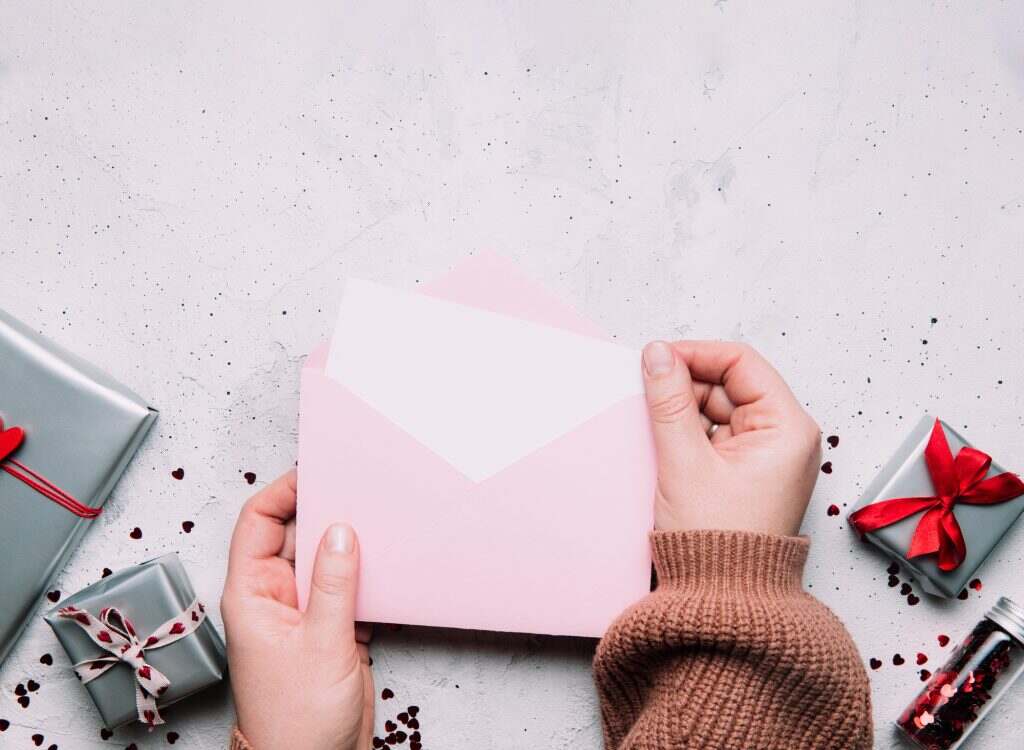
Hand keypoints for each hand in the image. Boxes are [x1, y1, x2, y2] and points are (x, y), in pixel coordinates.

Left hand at [222, 470, 372, 749]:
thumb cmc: (295, 719)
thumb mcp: (320, 643)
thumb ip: (332, 584)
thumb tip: (340, 531)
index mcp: (253, 594)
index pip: (259, 523)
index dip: (284, 492)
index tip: (316, 472)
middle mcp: (276, 596)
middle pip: (296, 534)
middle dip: (323, 510)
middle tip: (356, 487)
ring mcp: (304, 611)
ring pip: (325, 558)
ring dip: (348, 541)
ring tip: (377, 517)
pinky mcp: (331, 627)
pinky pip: (346, 584)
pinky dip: (365, 571)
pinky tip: (387, 560)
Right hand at [641, 341, 820, 535]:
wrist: (721, 601)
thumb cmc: (717, 545)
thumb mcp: (684, 461)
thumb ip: (668, 401)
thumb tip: (658, 355)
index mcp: (787, 429)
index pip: (742, 363)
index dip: (696, 354)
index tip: (658, 357)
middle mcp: (784, 438)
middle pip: (729, 385)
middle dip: (686, 386)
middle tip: (647, 394)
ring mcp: (766, 456)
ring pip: (718, 409)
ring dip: (684, 412)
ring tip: (656, 430)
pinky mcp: (746, 473)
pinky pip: (715, 435)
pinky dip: (688, 434)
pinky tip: (665, 445)